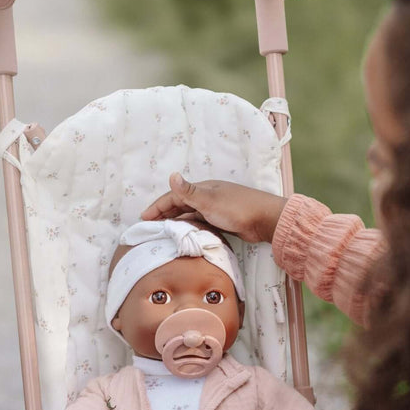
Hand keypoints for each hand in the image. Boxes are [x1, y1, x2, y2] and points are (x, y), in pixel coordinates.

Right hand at [141, 172, 286, 242]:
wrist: (265, 220)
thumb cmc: (237, 208)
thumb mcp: (210, 200)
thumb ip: (189, 191)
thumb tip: (172, 175)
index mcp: (202, 189)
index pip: (173, 196)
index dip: (157, 206)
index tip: (143, 218)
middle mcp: (207, 197)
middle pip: (179, 205)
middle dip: (163, 214)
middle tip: (149, 226)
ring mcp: (215, 209)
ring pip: (189, 214)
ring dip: (175, 221)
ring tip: (162, 232)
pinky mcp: (222, 221)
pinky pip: (200, 222)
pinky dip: (189, 227)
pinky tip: (185, 234)